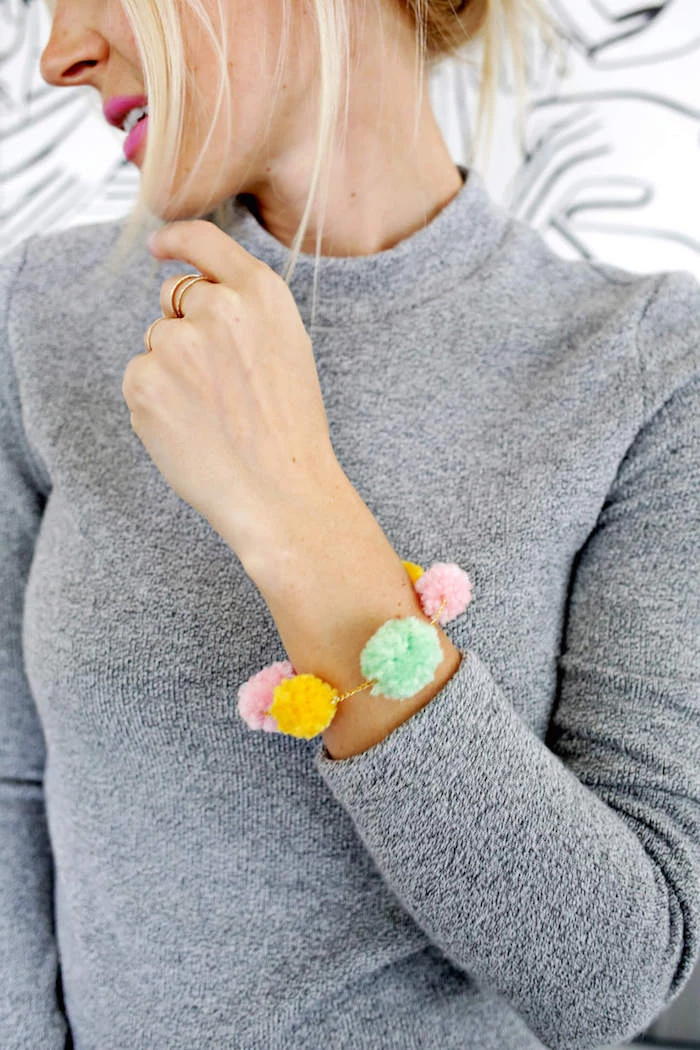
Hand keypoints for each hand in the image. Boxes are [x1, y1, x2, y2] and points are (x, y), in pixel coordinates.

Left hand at [122, 220, 339, 566]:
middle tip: (220, 384)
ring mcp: (176, 342)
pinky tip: (190, 430)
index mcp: (260, 294)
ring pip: (155, 343)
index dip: (177, 241)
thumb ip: (245, 313)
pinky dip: (154, 403)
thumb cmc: (290, 432)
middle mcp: (216, 307)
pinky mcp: (144, 380)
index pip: (204, 240)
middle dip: (185, 328)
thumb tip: (193, 298)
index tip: (161, 246)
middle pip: (173, 298)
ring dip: (170, 370)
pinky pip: (138, 378)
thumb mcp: (288, 349)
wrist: (282, 493)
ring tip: (211, 415)